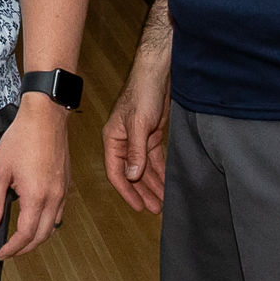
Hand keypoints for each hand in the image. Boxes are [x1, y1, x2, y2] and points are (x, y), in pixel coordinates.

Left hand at [0, 97, 71, 259]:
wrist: (45, 116)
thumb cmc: (22, 138)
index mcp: (37, 197)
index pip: (26, 235)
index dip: (13, 248)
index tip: (1, 254)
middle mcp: (54, 197)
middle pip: (43, 235)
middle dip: (26, 248)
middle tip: (10, 251)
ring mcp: (63, 190)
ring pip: (54, 225)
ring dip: (39, 237)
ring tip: (22, 239)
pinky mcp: (66, 182)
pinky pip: (59, 211)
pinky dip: (48, 222)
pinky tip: (37, 217)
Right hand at [101, 42, 171, 213]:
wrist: (157, 72)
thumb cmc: (142, 92)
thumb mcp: (139, 125)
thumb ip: (136, 152)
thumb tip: (132, 176)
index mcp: (113, 139)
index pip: (117, 172)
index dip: (127, 192)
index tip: (139, 207)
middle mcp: (123, 141)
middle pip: (131, 173)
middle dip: (143, 191)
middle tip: (155, 208)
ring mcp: (137, 138)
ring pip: (144, 168)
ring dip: (153, 183)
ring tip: (163, 200)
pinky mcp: (151, 134)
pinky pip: (154, 158)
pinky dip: (160, 171)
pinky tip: (166, 182)